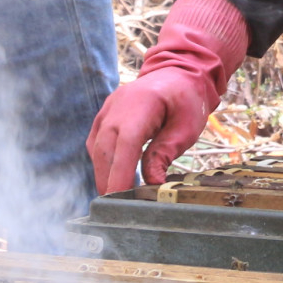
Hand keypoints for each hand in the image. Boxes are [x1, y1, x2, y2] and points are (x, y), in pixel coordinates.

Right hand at [89, 69, 217, 192]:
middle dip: (108, 181)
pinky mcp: (104, 116)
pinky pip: (95, 142)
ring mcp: (108, 109)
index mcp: (142, 104)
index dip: (119, 173)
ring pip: (96, 148)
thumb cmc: (185, 100)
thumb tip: (152, 184)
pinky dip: (102, 162)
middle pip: (105, 149)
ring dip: (103, 174)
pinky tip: (112, 178)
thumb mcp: (186, 128)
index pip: (125, 144)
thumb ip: (165, 154)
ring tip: (115, 198)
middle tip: (117, 209)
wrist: (177, 73)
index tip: (119, 199)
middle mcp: (118, 106)